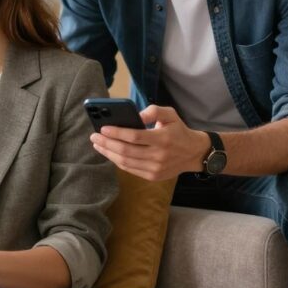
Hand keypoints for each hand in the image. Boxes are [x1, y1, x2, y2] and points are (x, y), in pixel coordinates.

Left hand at [89, 105, 207, 180]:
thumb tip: (135, 115)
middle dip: (107, 143)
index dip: (116, 133)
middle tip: (94, 136)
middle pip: (126, 151)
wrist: (193, 153)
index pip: (134, 137)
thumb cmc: (178, 130)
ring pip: (125, 162)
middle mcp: (158, 156)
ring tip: (98, 144)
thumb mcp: (170, 114)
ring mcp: (155, 168)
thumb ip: (153, 111)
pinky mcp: (153, 176)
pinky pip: (130, 169)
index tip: (103, 128)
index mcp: (162, 139)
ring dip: (108, 153)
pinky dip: (117, 161)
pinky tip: (109, 153)